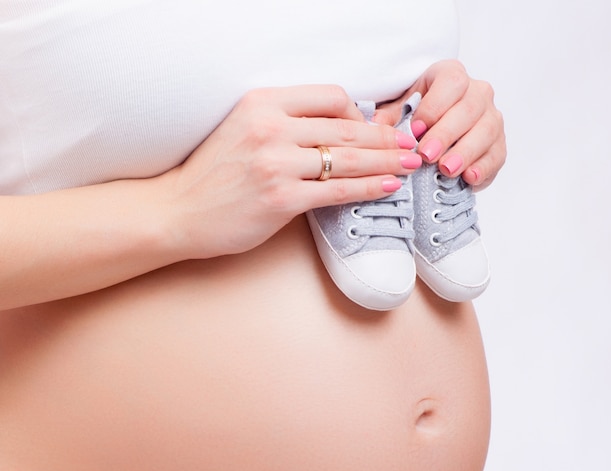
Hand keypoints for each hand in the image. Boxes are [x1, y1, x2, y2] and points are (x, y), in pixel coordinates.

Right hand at [163, 85, 419, 257]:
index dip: (359, 112)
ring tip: (409, 164)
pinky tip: (388, 187)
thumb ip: (284, 124)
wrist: (178, 211)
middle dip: (385, 138)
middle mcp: (270, 127)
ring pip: (348, 159)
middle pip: (346, 127)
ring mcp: (276, 164)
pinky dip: (369, 189)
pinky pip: (338, 190)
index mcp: (261, 103)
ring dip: (386, 162)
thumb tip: (334, 131)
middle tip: (410, 145)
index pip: (329, 96)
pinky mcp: (281, 199)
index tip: (372, 129)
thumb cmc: (211, 175)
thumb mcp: (241, 130)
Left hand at [373, 60, 505, 190]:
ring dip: (465, 152)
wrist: (435, 136)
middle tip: (427, 155)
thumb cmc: (416, 119)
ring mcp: (491, 118)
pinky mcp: (498, 145)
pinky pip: (497, 155)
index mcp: (452, 77)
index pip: (451, 84)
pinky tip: (469, 178)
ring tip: (446, 170)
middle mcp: (477, 93)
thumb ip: (389, 117)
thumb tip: (375, 125)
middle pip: (469, 109)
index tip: (415, 130)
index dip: (434, 107)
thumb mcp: (400, 111)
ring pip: (486, 131)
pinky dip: (484, 168)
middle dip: (447, 134)